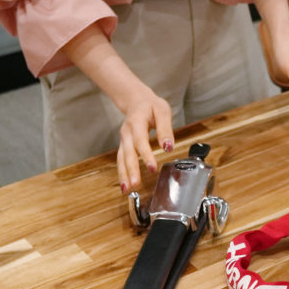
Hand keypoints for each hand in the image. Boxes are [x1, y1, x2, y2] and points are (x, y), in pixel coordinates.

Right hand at [61, 24, 172, 191]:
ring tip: (127, 189)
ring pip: (121, 159)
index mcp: (136, 123)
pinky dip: (122, 173)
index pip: (140, 142)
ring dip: (124, 174)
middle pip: (127, 153)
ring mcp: (123, 140)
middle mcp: (127, 133)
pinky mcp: (124, 145)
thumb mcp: (162, 111)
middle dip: (131, 170)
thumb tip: (168, 146)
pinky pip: (120, 160)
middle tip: (135, 184)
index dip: (146, 155)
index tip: (153, 167)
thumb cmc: (151, 105)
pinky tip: (125, 185)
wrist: (136, 100)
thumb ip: (165, 129)